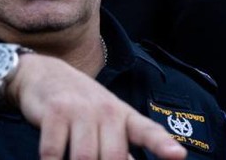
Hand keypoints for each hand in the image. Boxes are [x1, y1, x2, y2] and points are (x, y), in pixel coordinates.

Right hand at [9, 54, 185, 159]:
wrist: (46, 74)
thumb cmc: (83, 107)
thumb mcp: (107, 122)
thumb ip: (121, 147)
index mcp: (125, 116)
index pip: (148, 132)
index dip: (163, 145)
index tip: (178, 156)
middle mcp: (107, 111)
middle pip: (113, 157)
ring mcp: (81, 110)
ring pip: (84, 158)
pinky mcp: (55, 112)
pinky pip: (53, 152)